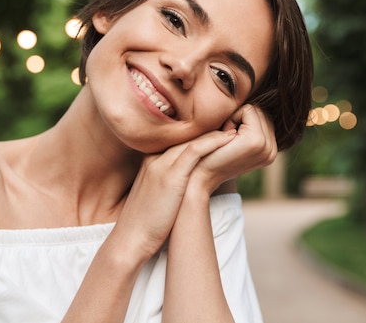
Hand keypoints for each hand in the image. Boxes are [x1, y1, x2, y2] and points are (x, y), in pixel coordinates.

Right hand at [112, 130, 235, 260]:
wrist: (130, 240)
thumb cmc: (145, 224)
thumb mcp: (156, 198)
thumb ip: (169, 186)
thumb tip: (188, 187)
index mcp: (150, 162)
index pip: (178, 141)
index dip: (199, 136)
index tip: (219, 134)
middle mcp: (153, 158)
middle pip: (185, 137)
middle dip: (208, 130)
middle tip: (231, 124)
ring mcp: (160, 165)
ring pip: (191, 139)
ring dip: (215, 132)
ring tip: (235, 128)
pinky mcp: (170, 176)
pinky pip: (194, 151)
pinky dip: (213, 142)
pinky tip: (228, 138)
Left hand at [189, 104, 276, 194]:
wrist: (198, 175)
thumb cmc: (209, 154)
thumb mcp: (233, 139)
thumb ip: (246, 125)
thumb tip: (254, 94)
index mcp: (269, 150)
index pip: (262, 116)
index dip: (241, 120)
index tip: (228, 138)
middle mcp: (271, 150)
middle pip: (261, 111)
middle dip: (240, 118)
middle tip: (226, 139)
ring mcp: (266, 146)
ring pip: (255, 109)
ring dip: (235, 118)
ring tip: (226, 139)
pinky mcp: (256, 141)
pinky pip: (248, 110)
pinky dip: (233, 117)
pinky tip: (225, 136)